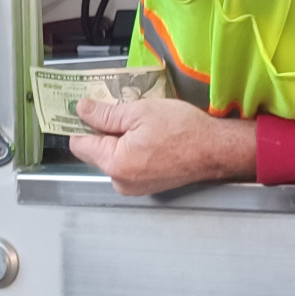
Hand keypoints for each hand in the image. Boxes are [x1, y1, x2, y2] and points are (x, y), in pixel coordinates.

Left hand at [70, 97, 256, 194]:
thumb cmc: (182, 129)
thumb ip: (105, 114)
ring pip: (112, 157)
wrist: (216, 150)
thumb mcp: (139, 112)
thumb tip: (81, 109)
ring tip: (141, 125)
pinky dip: (132, 150)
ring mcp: (134, 187)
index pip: (78, 144)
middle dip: (103, 131)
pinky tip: (149, 137)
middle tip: (122, 112)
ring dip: (119, 140)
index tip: (87, 108)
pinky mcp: (146, 186)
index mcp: (115, 163)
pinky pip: (128, 164)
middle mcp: (120, 181)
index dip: (80, 124)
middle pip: (95, 151)